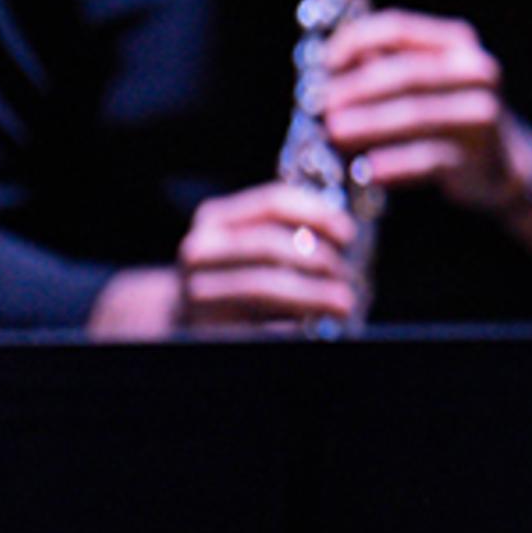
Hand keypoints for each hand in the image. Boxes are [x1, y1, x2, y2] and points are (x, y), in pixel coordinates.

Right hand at [92, 183, 364, 334]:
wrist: (181, 319)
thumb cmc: (236, 275)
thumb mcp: (250, 241)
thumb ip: (288, 227)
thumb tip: (350, 229)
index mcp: (215, 218)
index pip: (273, 202)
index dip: (317, 213)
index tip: (348, 232)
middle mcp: (200, 251)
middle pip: (269, 246)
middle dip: (318, 259)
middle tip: (349, 276)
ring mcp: (196, 292)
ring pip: (262, 286)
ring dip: (314, 294)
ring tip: (344, 303)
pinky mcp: (204, 329)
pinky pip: (257, 326)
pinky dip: (293, 326)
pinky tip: (316, 329)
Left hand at [317, 8, 531, 258]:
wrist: (503, 161)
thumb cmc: (445, 113)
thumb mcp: (421, 80)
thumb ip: (378, 65)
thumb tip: (325, 66)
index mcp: (456, 43)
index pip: (399, 28)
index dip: (357, 41)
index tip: (325, 63)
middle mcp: (476, 71)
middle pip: (409, 73)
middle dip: (360, 89)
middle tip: (324, 105)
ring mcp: (482, 114)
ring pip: (419, 115)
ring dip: (371, 124)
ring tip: (335, 133)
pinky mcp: (481, 156)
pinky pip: (431, 159)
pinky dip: (397, 164)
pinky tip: (370, 170)